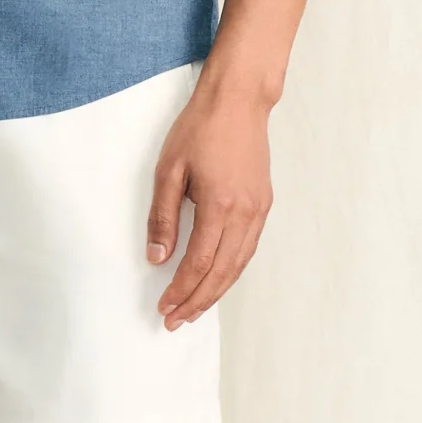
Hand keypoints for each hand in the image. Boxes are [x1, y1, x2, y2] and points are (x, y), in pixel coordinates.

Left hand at [145, 79, 273, 327]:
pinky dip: (232, 271)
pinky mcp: (263, 204)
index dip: (181, 290)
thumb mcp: (168, 170)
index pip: (199, 263)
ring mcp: (259, 210)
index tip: (164, 307)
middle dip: (198, 301)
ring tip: (194, 309)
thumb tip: (157, 258)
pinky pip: (248, 249)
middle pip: (221, 272)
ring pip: (239, 265)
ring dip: (216, 292)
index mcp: (219, 204)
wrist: (238, 102)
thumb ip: (163, 217)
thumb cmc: (200, 129)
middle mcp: (245, 213)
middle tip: (176, 320)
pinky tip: (216, 280)